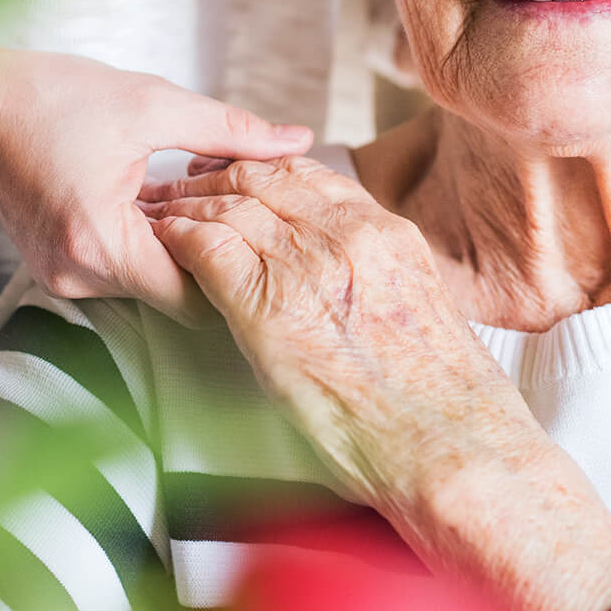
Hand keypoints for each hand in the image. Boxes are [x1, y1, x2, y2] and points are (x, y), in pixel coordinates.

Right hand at [0, 48, 312, 321]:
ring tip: (205, 200)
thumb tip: (299, 140)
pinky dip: (146, 240)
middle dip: (211, 256)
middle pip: (172, 293)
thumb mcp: (152, 103)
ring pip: (148, 282)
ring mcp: (62, 275)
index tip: (266, 241)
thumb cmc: (52, 96)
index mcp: (101, 242)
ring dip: (178, 246)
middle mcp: (77, 274)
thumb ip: (231, 132)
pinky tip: (160, 200)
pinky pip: (120, 267)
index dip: (236, 271)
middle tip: (251, 218)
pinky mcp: (56, 265)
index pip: (193, 297)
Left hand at [139, 155, 528, 509]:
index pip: (310, 174)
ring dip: (190, 202)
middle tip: (186, 181)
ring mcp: (309, 265)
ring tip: (162, 209)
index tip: (240, 173)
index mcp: (386, 233)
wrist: (448, 442)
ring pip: (231, 204)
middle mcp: (348, 234)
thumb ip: (380, 279)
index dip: (264, 168)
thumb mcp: (420, 313)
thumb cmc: (441, 403)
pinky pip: (209, 248)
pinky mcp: (270, 306)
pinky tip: (166, 241)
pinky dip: (180, 239)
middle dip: (218, 174)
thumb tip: (351, 286)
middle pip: (265, 177)